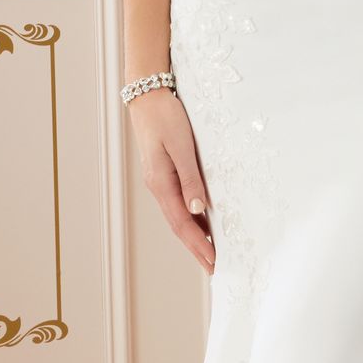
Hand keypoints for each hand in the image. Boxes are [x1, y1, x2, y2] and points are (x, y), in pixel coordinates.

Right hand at [130, 87, 214, 271]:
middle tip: (214, 268)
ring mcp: (159, 181)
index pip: (182, 224)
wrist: (147, 94)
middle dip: (196, 249)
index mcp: (161, 183)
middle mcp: (158, 187)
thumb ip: (191, 179)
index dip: (198, 245)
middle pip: (179, 226)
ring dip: (194, 236)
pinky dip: (191, 219)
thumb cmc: (166, 117)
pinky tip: (203, 223)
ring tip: (210, 254)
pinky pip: (178, 203)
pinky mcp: (164, 173)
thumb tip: (198, 211)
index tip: (213, 264)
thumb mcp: (182, 147)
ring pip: (178, 217)